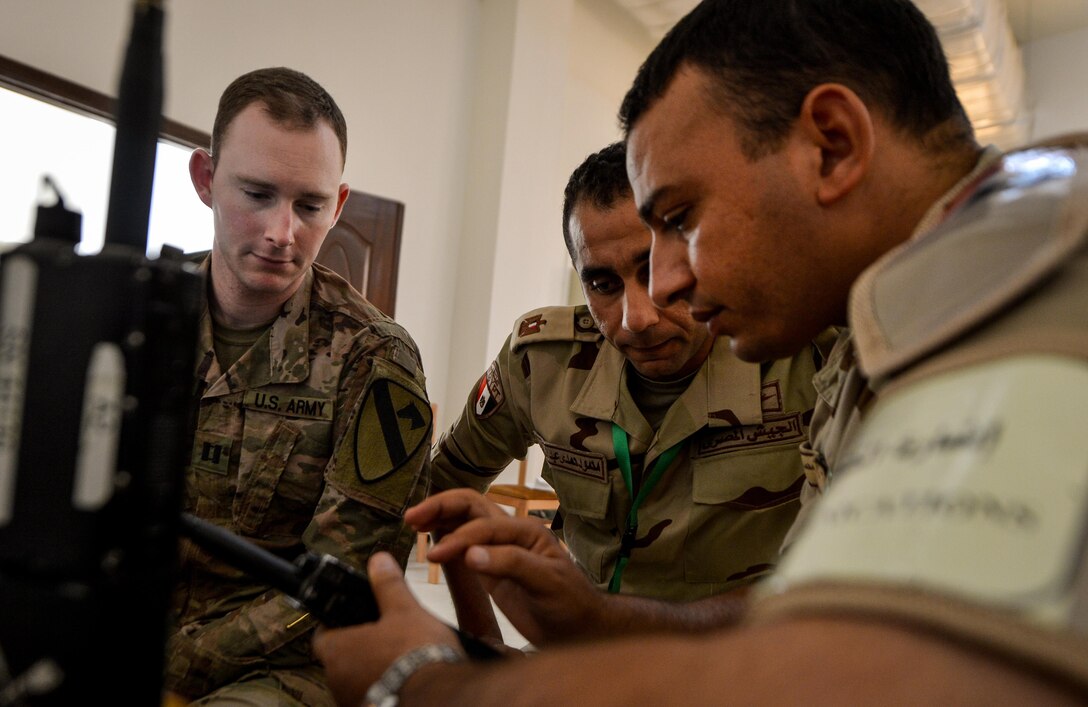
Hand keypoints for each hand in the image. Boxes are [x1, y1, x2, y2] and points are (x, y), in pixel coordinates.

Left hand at [313, 552, 462, 705]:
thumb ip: (387, 585)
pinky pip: (369, 695)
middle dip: (358, 647)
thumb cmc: (416, 652)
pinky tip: (403, 679)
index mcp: (338, 650)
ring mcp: (351, 700)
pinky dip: (381, 686)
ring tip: (397, 658)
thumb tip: (378, 560)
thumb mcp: (404, 609)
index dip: (336, 624)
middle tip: (382, 635)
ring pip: (354, 679)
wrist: (439, 695)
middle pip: (340, 658)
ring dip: (369, 669)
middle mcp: (336, 680)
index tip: (353, 617)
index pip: (322, 634)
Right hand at [411, 489, 606, 645]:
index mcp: (527, 531)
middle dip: (441, 507)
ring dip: (441, 517)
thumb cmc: (571, 604)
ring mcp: (501, 549)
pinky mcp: (493, 568)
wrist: (582, 629)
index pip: (484, 524)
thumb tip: (470, 555)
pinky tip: (431, 543)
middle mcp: (512, 534)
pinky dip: (446, 538)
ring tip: (413, 523)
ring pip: (466, 521)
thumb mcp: (547, 583)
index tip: (436, 557)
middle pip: (471, 506)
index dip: (458, 538)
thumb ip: (512, 565)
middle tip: (412, 517)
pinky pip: (465, 545)